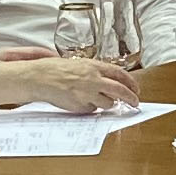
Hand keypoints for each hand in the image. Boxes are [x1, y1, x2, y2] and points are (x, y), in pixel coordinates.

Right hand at [6, 56, 139, 111]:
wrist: (39, 78)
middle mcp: (94, 80)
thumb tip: (108, 80)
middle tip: (134, 102)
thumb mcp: (78, 64)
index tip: (135, 88)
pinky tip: (81, 101)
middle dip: (130, 98)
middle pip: (120, 91)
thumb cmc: (54, 69)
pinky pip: (92, 110)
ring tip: (98, 99)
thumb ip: (94, 71)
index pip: (120, 74)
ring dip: (108, 103)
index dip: (131, 82)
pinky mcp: (81, 106)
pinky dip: (91, 107)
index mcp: (94, 66)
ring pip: (108, 103)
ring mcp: (88, 94)